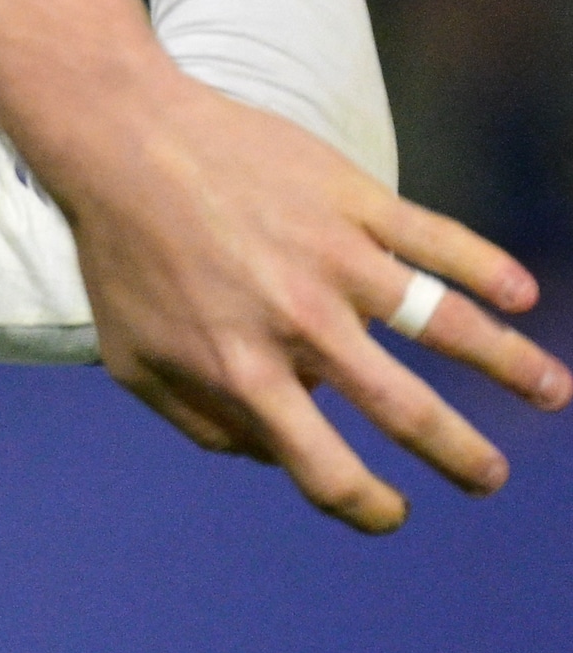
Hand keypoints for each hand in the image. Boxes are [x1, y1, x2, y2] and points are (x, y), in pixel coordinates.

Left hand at [56, 78, 566, 531]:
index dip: (365, 507)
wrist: (122, 139)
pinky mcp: (351, 198)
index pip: (323, 468)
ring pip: (446, 322)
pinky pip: (436, 238)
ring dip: (511, 364)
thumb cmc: (124, 256)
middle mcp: (297, 322)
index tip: (393, 513)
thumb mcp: (132, 358)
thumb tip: (273, 460)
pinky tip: (521, 295)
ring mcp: (332, 257)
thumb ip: (201, 423)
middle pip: (406, 410)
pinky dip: (487, 267)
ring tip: (554, 393)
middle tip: (490, 479)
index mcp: (242, 369)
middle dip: (461, 455)